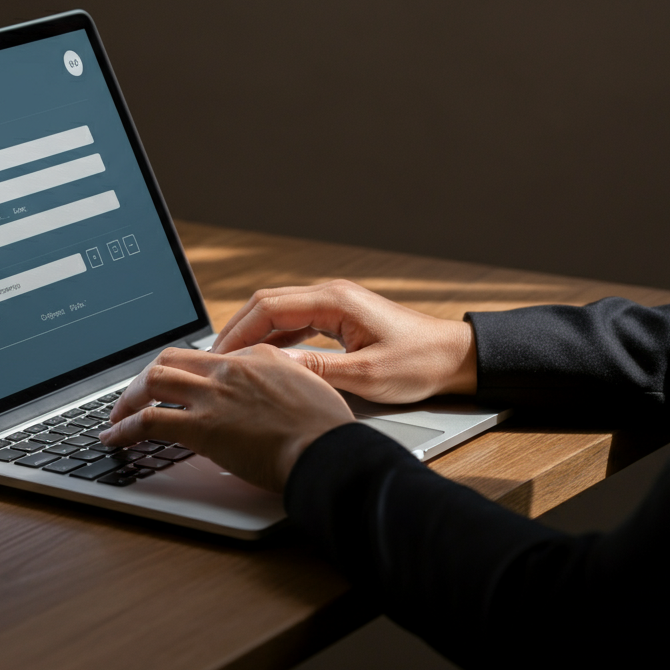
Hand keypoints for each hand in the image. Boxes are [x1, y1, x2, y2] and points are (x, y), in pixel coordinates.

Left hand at [99, 344, 354, 492]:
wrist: (326, 451)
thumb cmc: (327, 430)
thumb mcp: (311, 387)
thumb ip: (285, 380)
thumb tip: (274, 390)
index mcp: (257, 356)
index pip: (210, 355)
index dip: (188, 372)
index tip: (180, 388)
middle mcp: (230, 368)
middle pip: (172, 358)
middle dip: (147, 376)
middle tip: (137, 396)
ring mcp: (213, 395)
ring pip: (153, 380)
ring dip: (129, 398)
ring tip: (117, 416)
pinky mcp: (202, 426)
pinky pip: (149, 421)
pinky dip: (125, 429)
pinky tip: (114, 439)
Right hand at [211, 280, 476, 404]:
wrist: (454, 357)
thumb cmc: (419, 363)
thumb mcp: (367, 375)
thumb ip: (319, 370)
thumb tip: (274, 370)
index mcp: (334, 300)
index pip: (270, 307)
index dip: (238, 330)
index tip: (218, 354)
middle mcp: (330, 295)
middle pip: (268, 304)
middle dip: (237, 329)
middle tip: (214, 359)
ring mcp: (334, 305)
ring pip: (279, 313)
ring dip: (254, 334)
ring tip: (231, 361)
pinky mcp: (339, 319)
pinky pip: (296, 323)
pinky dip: (274, 338)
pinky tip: (263, 359)